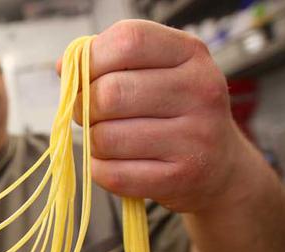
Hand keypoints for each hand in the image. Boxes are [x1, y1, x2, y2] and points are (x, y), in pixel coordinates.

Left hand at [59, 20, 260, 212]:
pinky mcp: (180, 178)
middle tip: (91, 115)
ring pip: (105, 137)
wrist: (219, 166)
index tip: (84, 74)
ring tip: (110, 140)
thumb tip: (64, 67)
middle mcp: (200, 91)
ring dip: (94, 142)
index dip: (91, 57)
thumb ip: (110, 61)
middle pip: (109, 93)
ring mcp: (195, 137)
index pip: (128, 41)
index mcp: (191, 53)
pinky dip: (102, 170)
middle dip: (85, 107)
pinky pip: (112, 174)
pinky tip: (118, 163)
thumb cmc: (171, 111)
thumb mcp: (156, 72)